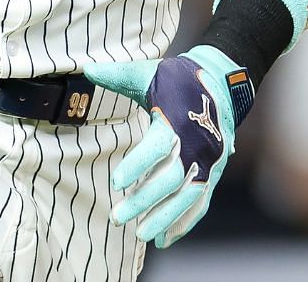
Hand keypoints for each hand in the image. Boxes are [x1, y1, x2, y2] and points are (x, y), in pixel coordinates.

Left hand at [84, 45, 255, 248]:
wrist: (221, 84)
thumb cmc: (177, 79)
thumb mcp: (147, 73)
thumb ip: (116, 75)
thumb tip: (86, 68)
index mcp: (179, 122)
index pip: (159, 147)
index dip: (138, 165)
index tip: (115, 181)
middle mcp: (198, 146)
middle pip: (172, 180)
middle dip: (145, 200)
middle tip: (118, 217)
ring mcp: (209, 162)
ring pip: (188, 197)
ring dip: (165, 218)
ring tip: (141, 236)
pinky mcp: (213, 173)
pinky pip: (201, 203)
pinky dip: (184, 222)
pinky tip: (165, 239)